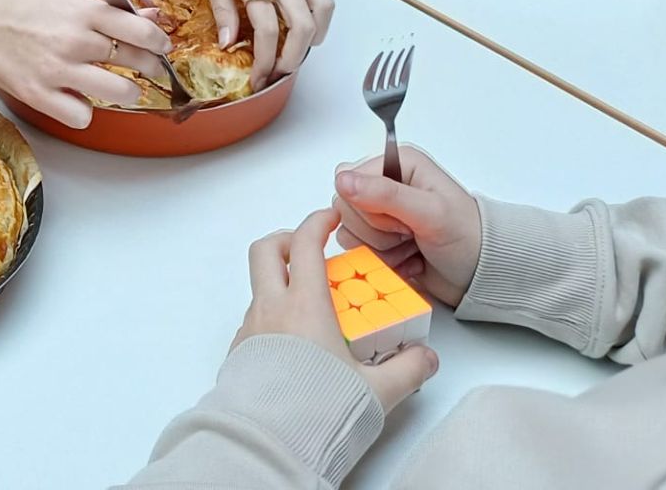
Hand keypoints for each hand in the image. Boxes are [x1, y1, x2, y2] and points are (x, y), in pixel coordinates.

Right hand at [0, 0, 173, 128]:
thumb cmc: (15, 4)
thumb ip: (106, 8)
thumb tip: (147, 17)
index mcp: (84, 12)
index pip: (141, 30)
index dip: (159, 41)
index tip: (160, 46)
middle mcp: (76, 41)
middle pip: (136, 61)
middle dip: (149, 67)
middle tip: (145, 67)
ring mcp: (59, 70)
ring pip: (120, 93)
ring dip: (127, 93)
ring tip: (120, 88)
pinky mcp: (40, 95)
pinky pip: (83, 117)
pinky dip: (85, 112)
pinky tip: (79, 99)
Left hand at [196, 0, 333, 85]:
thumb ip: (221, 4)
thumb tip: (228, 42)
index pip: (266, 27)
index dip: (263, 59)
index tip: (256, 77)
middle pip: (301, 26)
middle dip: (292, 58)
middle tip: (275, 73)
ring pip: (322, 11)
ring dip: (313, 40)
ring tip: (295, 55)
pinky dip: (321, 18)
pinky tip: (307, 29)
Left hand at [232, 207, 439, 413]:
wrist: (269, 446)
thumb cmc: (319, 411)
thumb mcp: (377, 391)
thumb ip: (408, 369)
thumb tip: (426, 357)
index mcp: (304, 304)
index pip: (304, 243)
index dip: (317, 222)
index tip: (330, 218)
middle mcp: (271, 310)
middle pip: (265, 250)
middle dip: (287, 241)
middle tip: (310, 251)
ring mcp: (250, 332)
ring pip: (258, 288)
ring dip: (280, 283)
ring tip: (311, 307)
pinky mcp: (240, 356)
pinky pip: (254, 323)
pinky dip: (273, 318)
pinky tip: (296, 344)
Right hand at [332, 147, 483, 307]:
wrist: (483, 272)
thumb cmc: (468, 237)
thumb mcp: (430, 212)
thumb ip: (386, 194)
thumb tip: (343, 180)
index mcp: (396, 163)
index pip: (347, 180)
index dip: (369, 207)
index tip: (401, 219)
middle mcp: (384, 184)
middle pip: (345, 208)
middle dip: (377, 231)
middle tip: (410, 233)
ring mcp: (380, 214)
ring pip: (349, 233)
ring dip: (380, 249)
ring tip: (411, 247)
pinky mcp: (379, 240)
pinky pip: (358, 252)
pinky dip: (383, 263)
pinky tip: (408, 259)